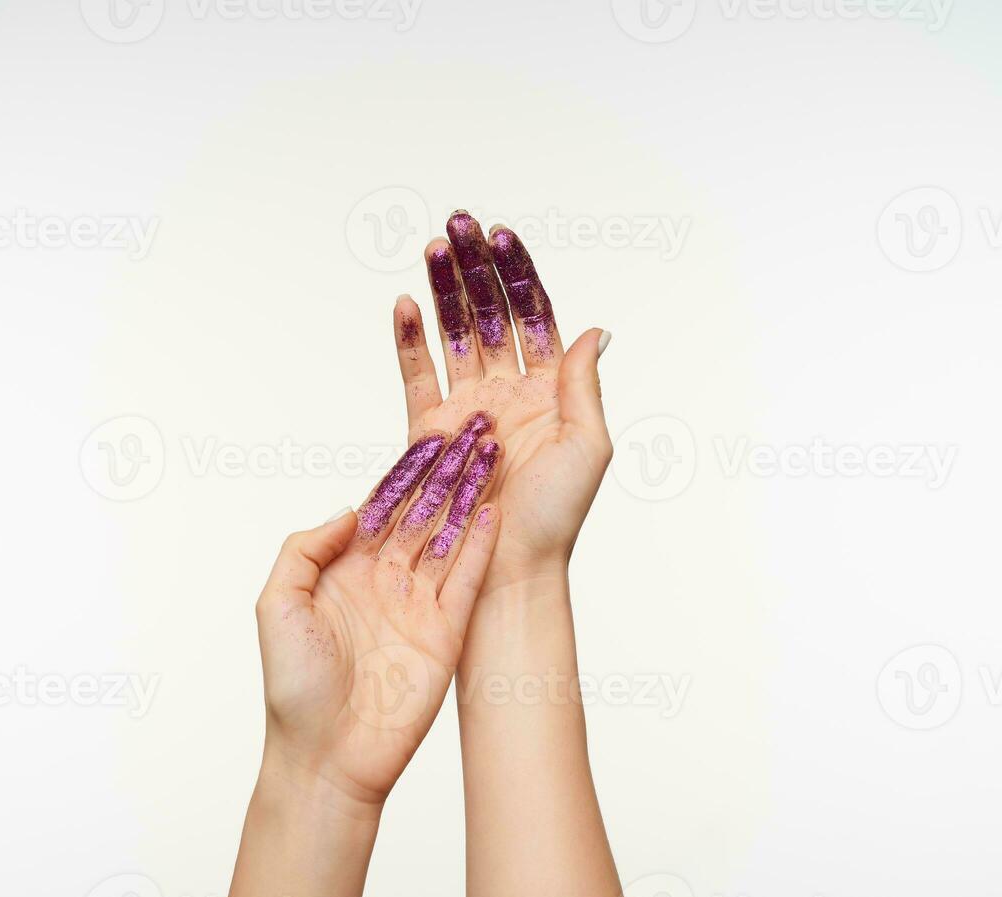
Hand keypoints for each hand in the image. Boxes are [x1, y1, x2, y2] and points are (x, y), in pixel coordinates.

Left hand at [255, 416, 501, 814]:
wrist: (327, 755)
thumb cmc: (293, 688)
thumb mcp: (276, 604)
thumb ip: (306, 548)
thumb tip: (352, 509)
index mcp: (346, 570)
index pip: (382, 508)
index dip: (405, 472)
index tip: (428, 434)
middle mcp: (386, 580)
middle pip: (422, 514)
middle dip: (447, 472)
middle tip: (474, 431)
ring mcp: (419, 605)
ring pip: (449, 537)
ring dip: (470, 497)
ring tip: (492, 457)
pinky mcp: (446, 632)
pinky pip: (467, 579)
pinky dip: (482, 545)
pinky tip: (495, 511)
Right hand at [392, 211, 611, 587]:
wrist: (510, 568)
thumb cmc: (557, 518)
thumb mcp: (589, 446)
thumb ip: (584, 384)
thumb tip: (595, 330)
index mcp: (551, 391)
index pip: (534, 317)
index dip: (519, 276)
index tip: (502, 238)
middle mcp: (508, 392)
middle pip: (489, 314)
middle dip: (475, 268)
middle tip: (459, 224)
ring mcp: (467, 409)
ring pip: (453, 334)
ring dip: (444, 290)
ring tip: (434, 248)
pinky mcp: (430, 431)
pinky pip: (416, 376)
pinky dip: (409, 340)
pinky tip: (406, 304)